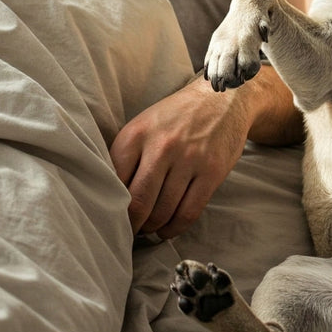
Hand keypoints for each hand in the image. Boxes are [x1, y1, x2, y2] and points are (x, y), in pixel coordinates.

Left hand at [110, 74, 253, 238]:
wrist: (222, 98)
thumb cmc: (176, 117)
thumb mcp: (143, 124)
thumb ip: (126, 155)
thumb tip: (109, 196)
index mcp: (137, 134)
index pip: (115, 183)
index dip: (111, 208)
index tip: (111, 219)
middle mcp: (162, 146)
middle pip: (139, 203)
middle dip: (132, 226)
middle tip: (129, 233)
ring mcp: (189, 159)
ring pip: (164, 211)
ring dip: (153, 228)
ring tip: (148, 230)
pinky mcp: (212, 171)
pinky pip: (189, 212)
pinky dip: (175, 228)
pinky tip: (167, 230)